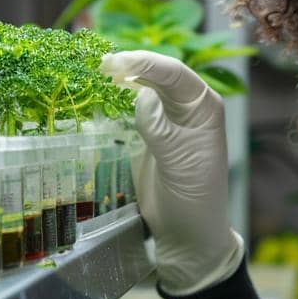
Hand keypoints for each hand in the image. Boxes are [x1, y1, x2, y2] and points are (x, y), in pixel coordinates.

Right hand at [100, 51, 243, 294]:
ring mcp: (167, 120)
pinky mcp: (149, 135)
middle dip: (129, 65)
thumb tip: (141, 94)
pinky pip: (131, 109)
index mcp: (203, 108)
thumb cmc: (194, 200)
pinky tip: (98, 94)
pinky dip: (115, 100)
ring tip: (94, 72)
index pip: (175, 73)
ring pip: (142, 87)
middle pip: (156, 75)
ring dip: (121, 79)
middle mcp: (187, 108)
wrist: (187, 236)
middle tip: (97, 65)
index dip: (145, 63)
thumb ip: (161, 129)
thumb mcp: (180, 164)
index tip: (115, 63)